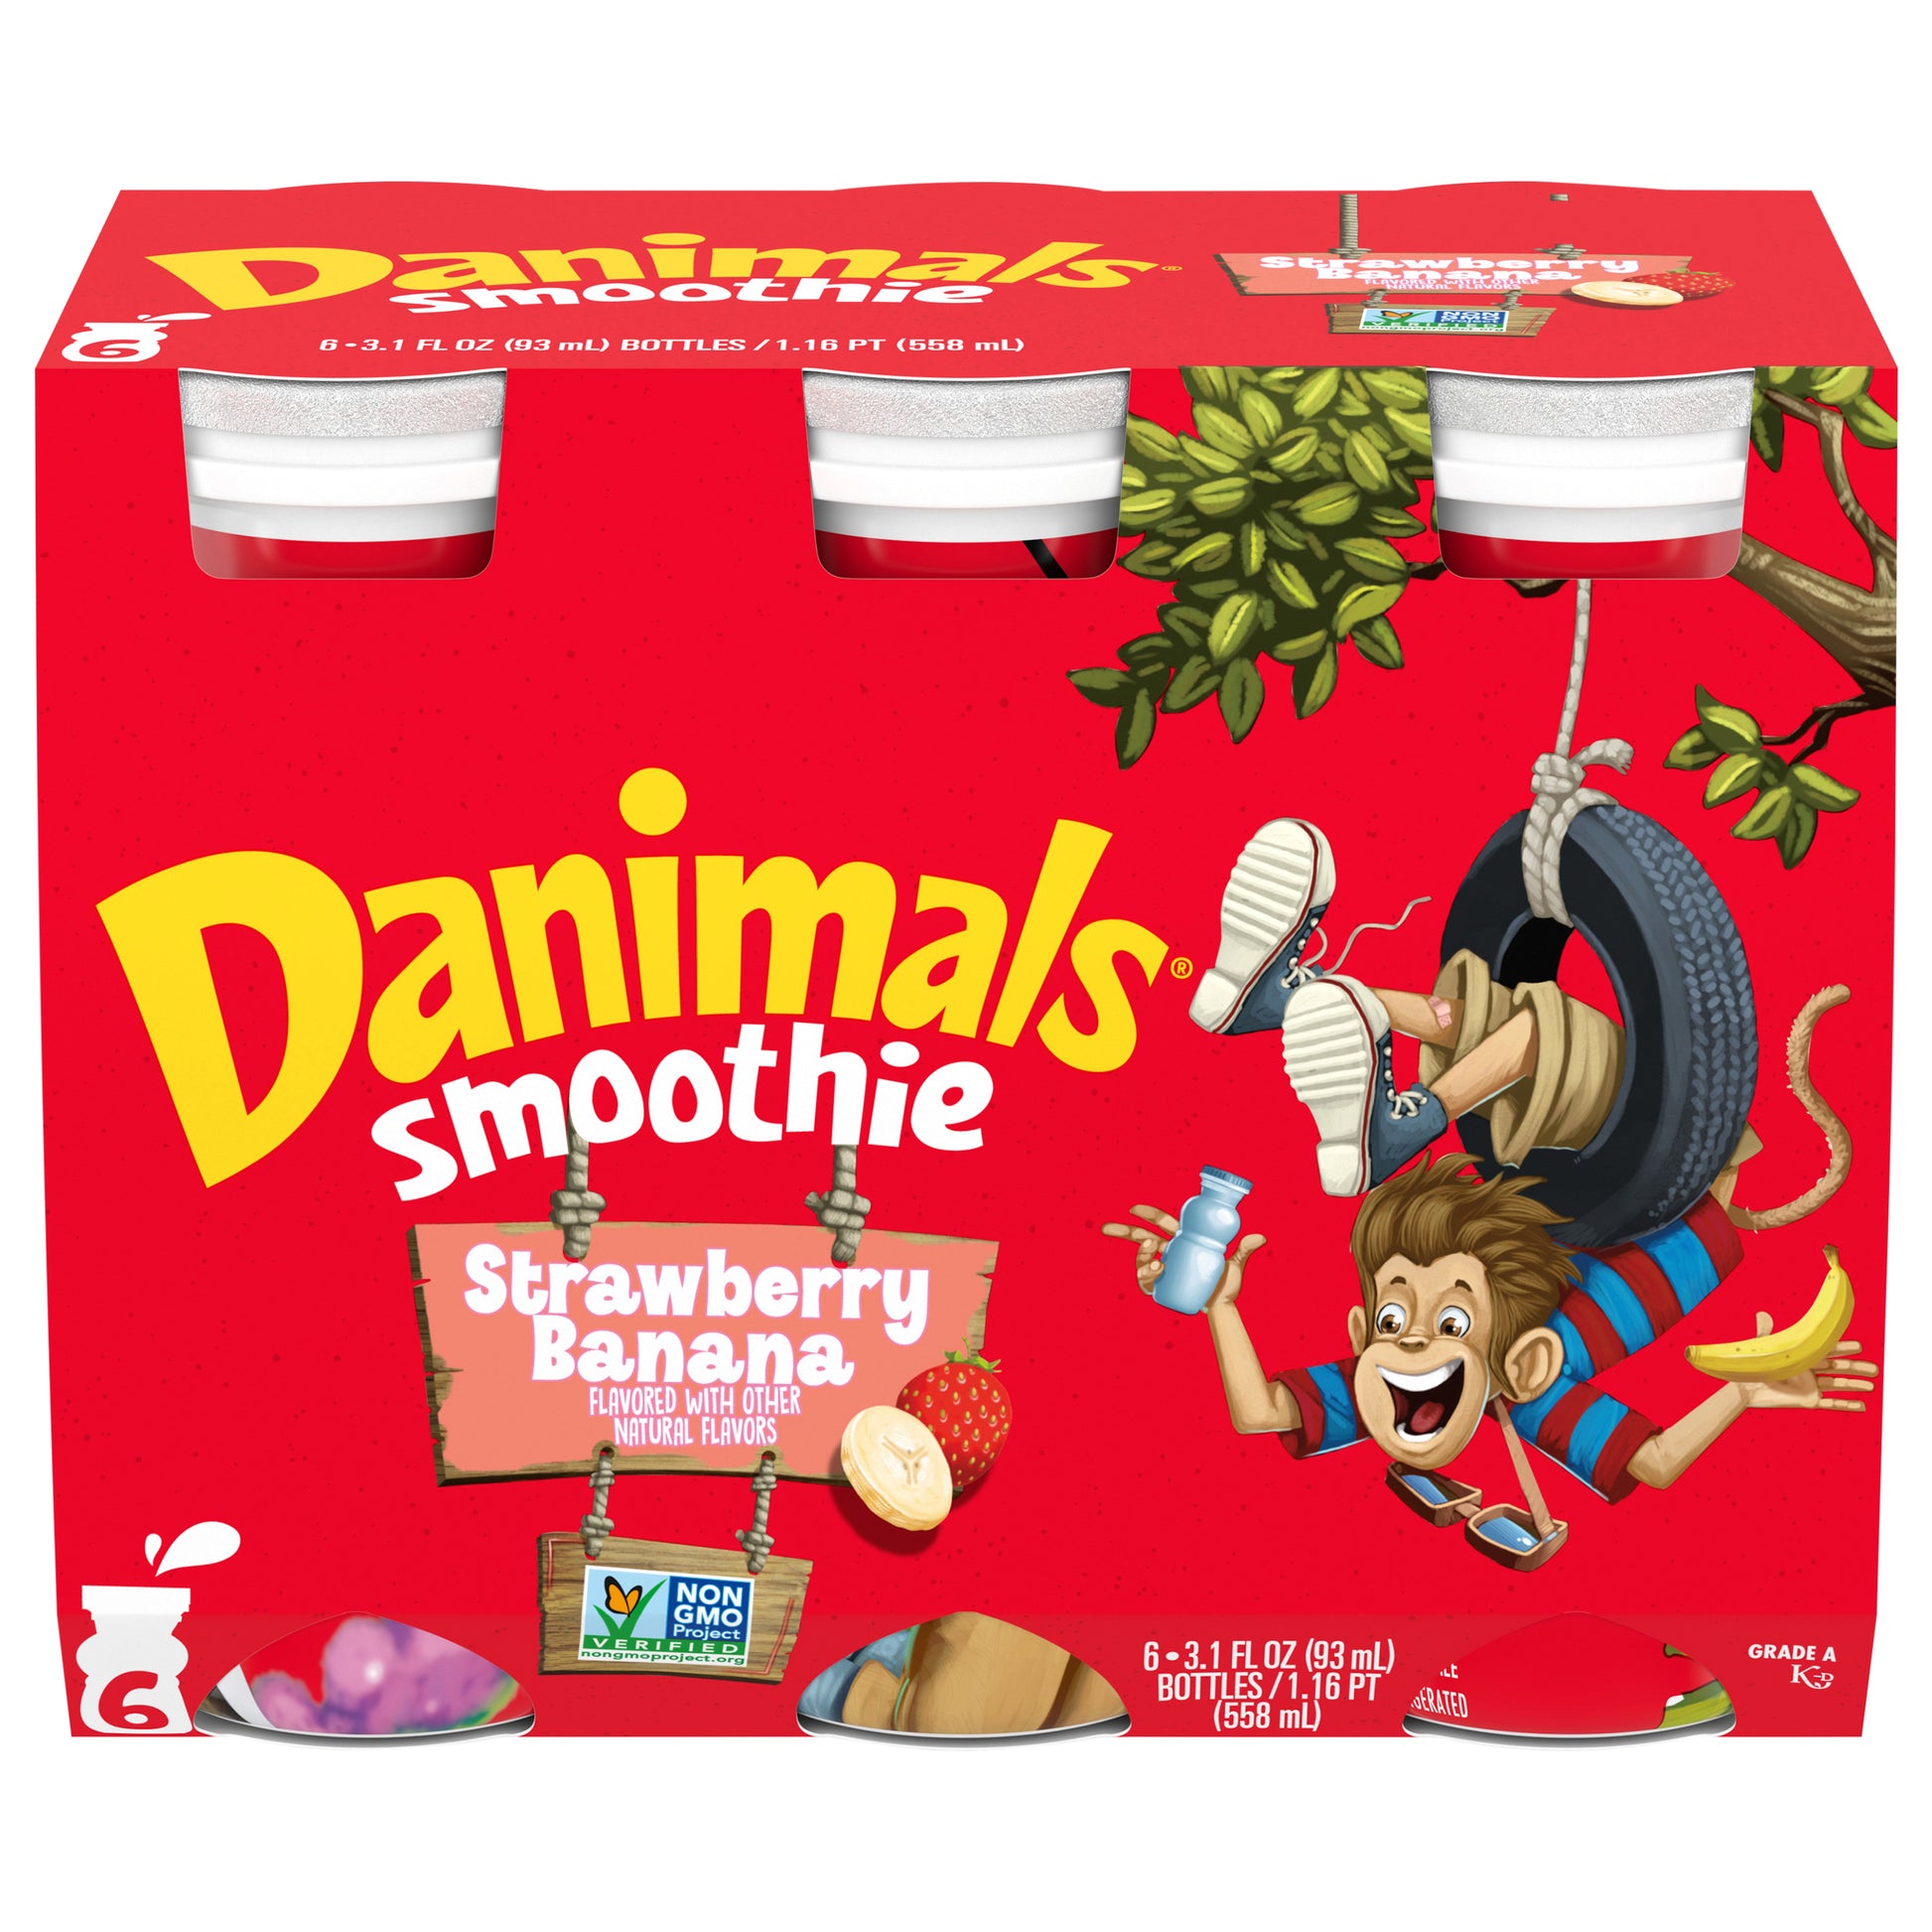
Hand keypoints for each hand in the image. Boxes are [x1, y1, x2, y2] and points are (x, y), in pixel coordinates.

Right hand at [1100, 1205, 1266, 1306]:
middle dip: (1122, 1232)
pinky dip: (1145, 1276)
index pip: (1161, 1222)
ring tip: (1155, 1261)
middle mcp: (1169, 1252)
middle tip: (1106, 1229)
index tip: (1133, 1209)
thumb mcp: (1233, 1266)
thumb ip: (1243, 1251)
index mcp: (1182, 1240)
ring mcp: (1162, 1269)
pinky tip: (1154, 1274)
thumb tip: (1261, 1237)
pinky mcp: (1160, 1287)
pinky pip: (1145, 1281)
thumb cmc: (1225, 1284)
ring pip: (1141, 1259)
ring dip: (1141, 1258)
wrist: (1221, 1308)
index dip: (1147, 1214)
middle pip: (1141, 1238)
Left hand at [1735, 1313, 1878, 1411]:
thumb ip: (1765, 1332)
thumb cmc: (1756, 1366)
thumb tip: (1761, 1313)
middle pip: (1839, 1369)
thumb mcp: (1764, 1349)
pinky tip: (1862, 1406)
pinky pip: (1832, 1404)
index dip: (1843, 1349)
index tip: (1859, 1346)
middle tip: (1875, 1369)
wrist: (1748, 1388)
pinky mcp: (1809, 1401)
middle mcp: (1811, 1371)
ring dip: (1855, 1386)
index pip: (1828, 1351)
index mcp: (1804, 1357)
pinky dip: (1847, 1405)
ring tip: (1872, 1386)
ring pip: (1838, 1385)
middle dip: (1857, 1368)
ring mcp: (1811, 1387)